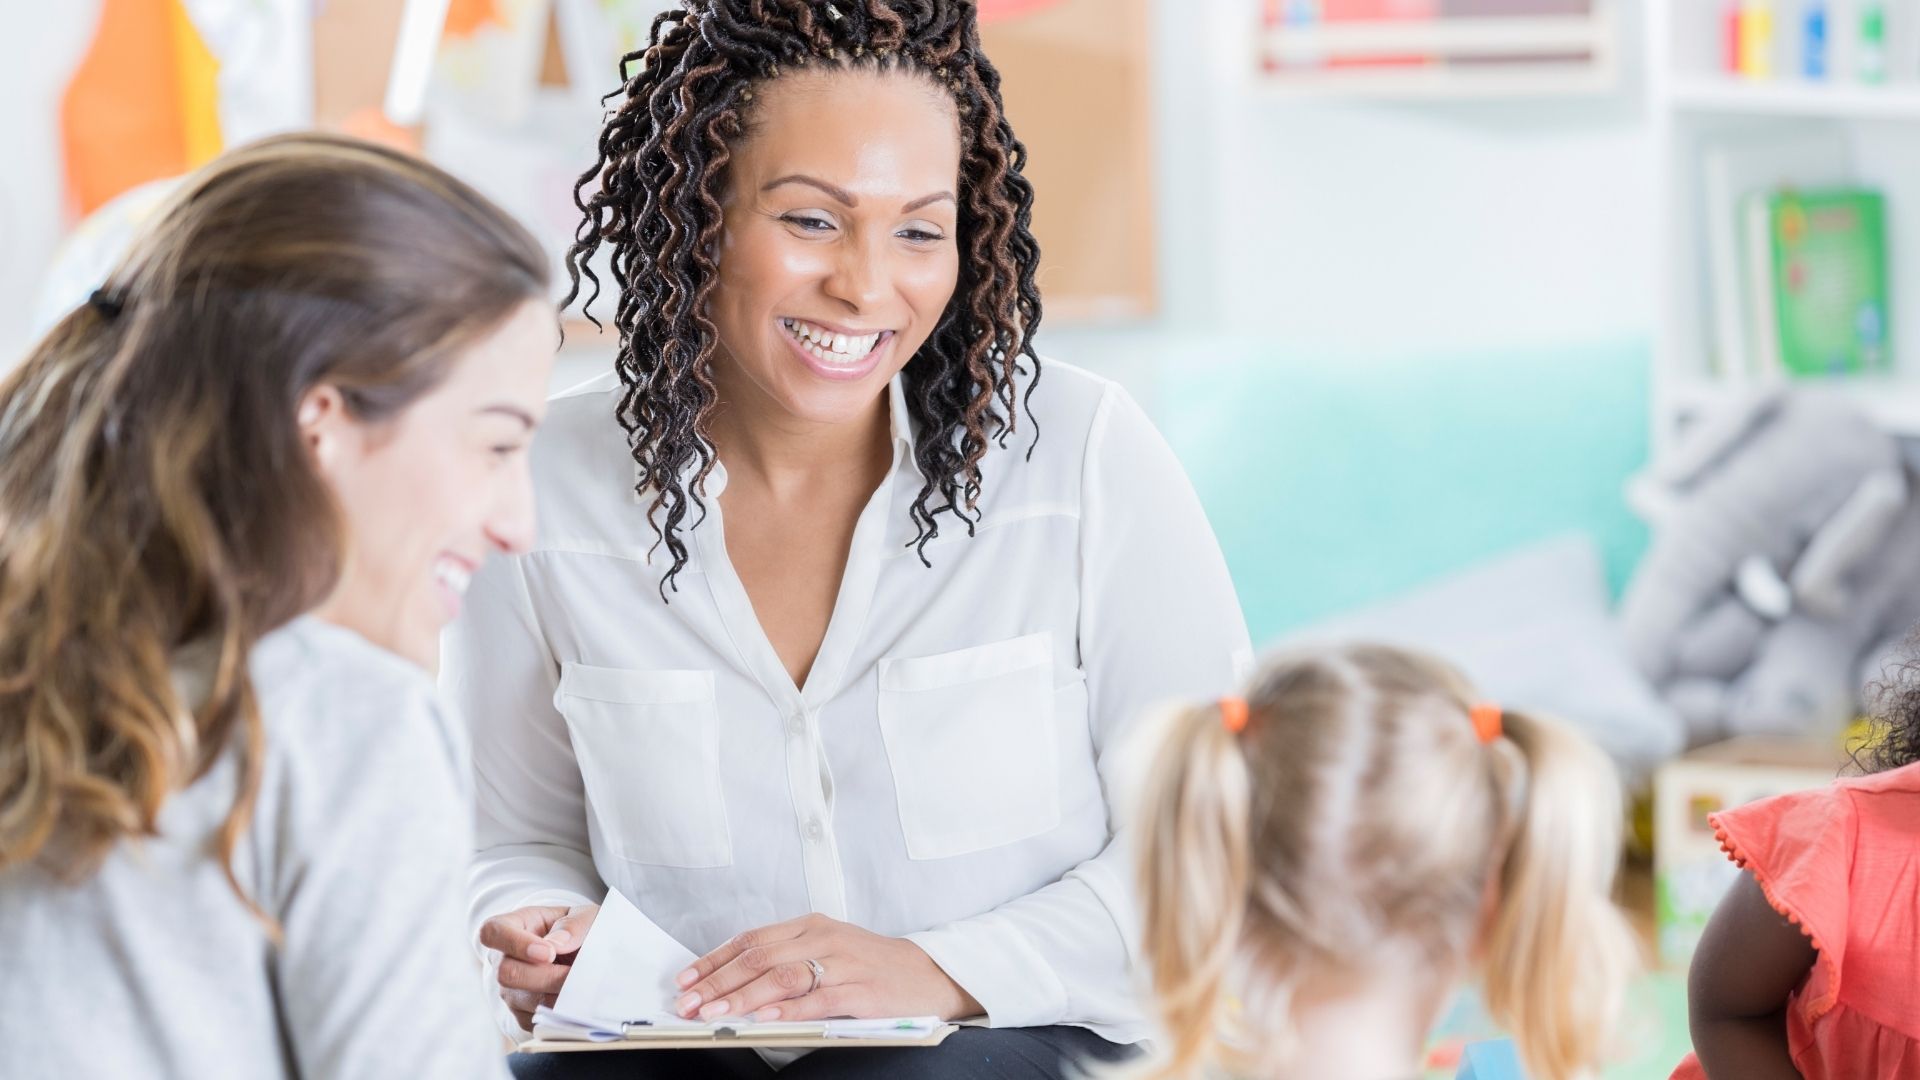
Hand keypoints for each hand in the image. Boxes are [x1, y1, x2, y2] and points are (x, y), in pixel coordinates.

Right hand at [478, 903, 599, 1029]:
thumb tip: (556, 944)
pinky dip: (559, 1012)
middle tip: (574, 974)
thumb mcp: (583, 916)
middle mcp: (501, 960)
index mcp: (510, 926)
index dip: (517, 944)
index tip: (549, 953)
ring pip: (523, 1000)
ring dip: (557, 995)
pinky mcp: (521, 1014)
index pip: (492, 932)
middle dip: (546, 977)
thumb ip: (573, 925)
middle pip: (507, 974)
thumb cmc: (577, 929)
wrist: (581, 955)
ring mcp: (508, 990)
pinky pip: (536, 1020)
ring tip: (582, 985)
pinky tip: (576, 998)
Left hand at [673, 912, 981, 1022]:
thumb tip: (734, 983)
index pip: (751, 940)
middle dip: (718, 982)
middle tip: (689, 1003)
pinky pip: (818, 999)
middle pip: (758, 957)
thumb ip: (787, 960)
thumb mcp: (827, 950)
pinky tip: (765, 1018)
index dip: (714, 960)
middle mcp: (823, 939)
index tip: (685, 981)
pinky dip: (788, 1009)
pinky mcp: (861, 990)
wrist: (929, 974)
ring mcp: (843, 963)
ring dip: (742, 997)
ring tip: (715, 1014)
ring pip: (782, 976)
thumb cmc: (873, 966)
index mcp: (811, 926)